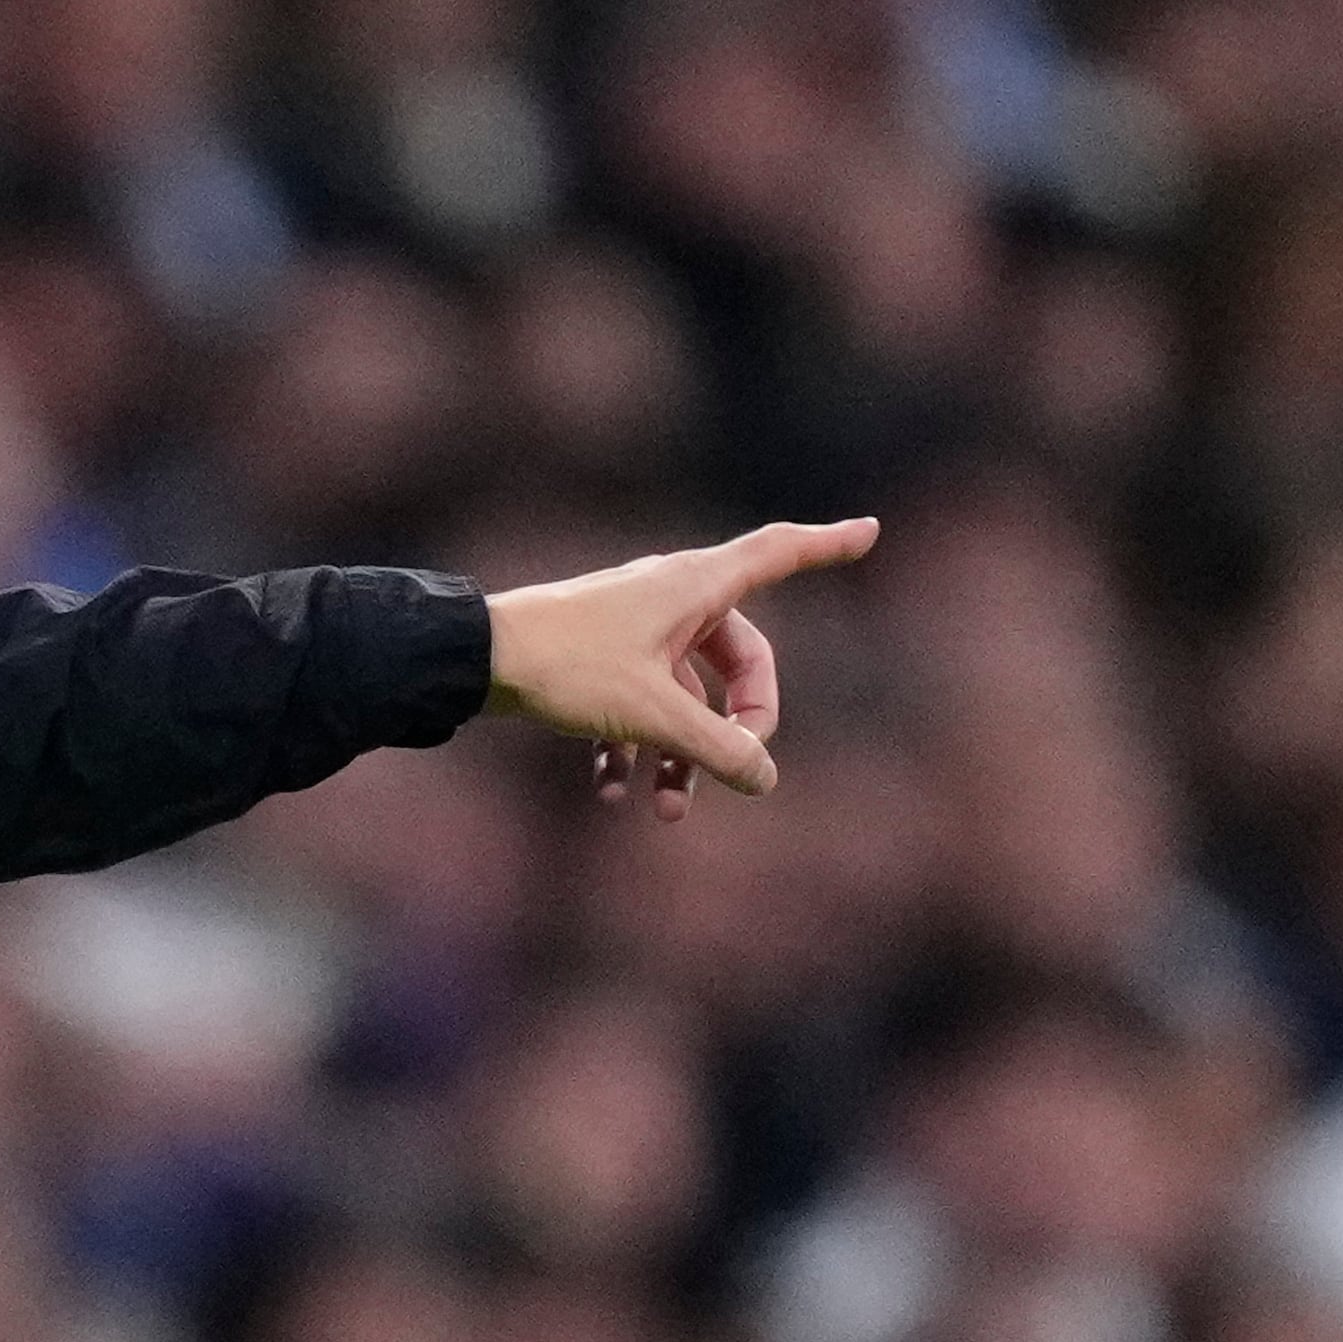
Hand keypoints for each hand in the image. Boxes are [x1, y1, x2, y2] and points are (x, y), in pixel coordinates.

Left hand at [482, 518, 876, 815]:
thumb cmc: (566, 667)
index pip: (779, 554)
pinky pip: (640, 706)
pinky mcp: (602, 659)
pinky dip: (635, 748)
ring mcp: (636, 630)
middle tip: (733, 768)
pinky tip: (612, 792)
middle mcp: (672, 599)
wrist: (473, 659)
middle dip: (739, 723)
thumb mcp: (653, 714)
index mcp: (696, 586)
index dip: (826, 546)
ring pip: (686, 696)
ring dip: (682, 755)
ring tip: (667, 810)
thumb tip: (764, 777)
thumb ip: (716, 747)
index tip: (870, 531)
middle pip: (741, 660)